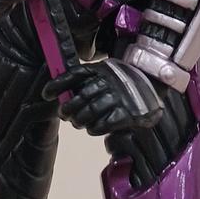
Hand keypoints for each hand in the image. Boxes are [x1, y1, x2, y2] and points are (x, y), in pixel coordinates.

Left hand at [42, 60, 161, 135]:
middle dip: (68, 108)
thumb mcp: (103, 74)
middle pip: (81, 96)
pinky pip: (105, 123)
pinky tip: (92, 129)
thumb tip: (62, 95)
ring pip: (91, 111)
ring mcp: (118, 98)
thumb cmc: (121, 81)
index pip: (75, 74)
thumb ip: (85, 82)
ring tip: (77, 123)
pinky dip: (95, 128)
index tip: (45, 94)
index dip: (58, 84)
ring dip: (80, 120)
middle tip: (64, 114)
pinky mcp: (127, 113)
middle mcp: (108, 82)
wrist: (153, 84)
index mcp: (100, 69)